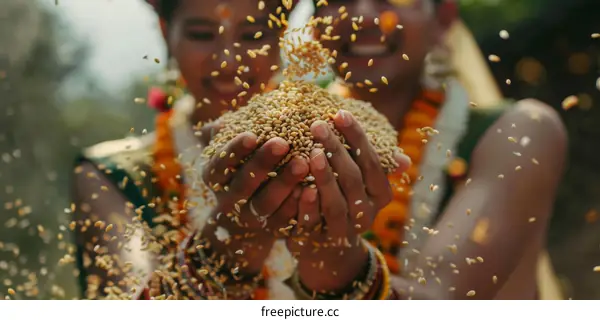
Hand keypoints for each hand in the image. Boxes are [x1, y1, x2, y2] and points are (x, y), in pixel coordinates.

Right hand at [201, 131, 308, 276]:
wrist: (245, 213)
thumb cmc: (240, 165)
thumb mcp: (229, 149)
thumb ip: (224, 134)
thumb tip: (220, 122)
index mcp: (214, 176)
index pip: (219, 164)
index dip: (234, 151)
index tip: (252, 135)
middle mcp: (228, 200)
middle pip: (243, 184)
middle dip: (262, 164)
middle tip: (282, 143)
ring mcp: (250, 217)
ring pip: (265, 204)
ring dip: (284, 184)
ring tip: (304, 163)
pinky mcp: (272, 229)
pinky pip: (285, 221)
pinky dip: (298, 205)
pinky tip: (314, 187)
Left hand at [287, 110, 409, 291]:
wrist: (327, 249)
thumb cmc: (344, 200)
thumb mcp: (362, 183)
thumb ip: (371, 164)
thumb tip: (404, 159)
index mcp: (381, 194)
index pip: (372, 162)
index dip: (357, 137)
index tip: (340, 113)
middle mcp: (366, 214)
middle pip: (352, 178)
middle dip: (335, 150)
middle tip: (317, 125)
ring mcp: (343, 230)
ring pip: (335, 202)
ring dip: (324, 177)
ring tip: (311, 153)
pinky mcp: (318, 241)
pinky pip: (313, 223)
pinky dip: (307, 206)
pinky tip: (299, 188)